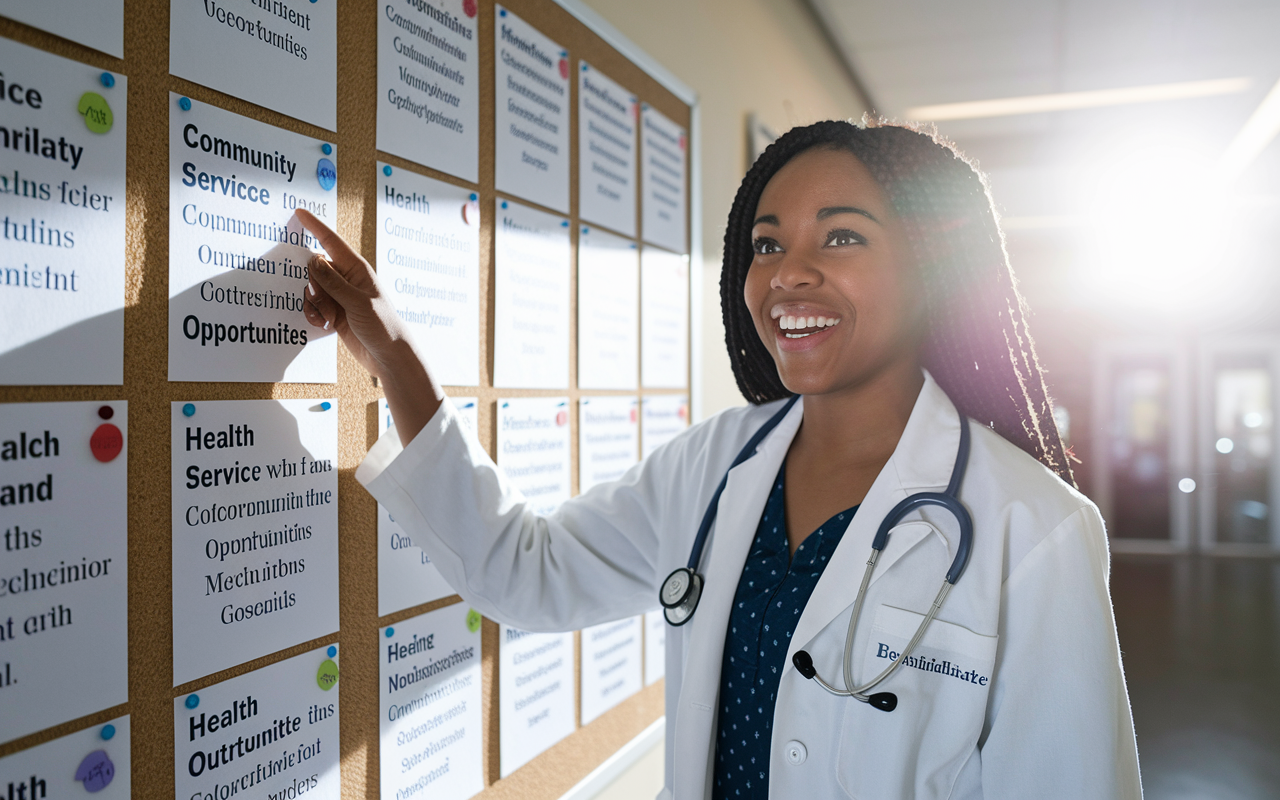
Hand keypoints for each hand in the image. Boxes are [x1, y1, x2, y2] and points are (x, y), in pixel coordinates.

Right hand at [296, 208, 405, 377]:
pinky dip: (314, 315)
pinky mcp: (333, 312)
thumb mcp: (357, 302)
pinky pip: (312, 306)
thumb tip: (313, 259)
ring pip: (311, 289)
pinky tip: (325, 325)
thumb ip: (333, 282)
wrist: (388, 355)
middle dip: (313, 286)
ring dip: (314, 304)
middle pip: (314, 269)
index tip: (299, 212)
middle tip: (326, 305)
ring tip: (329, 318)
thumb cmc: (382, 325)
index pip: (331, 242)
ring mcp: (339, 296)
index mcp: (356, 269)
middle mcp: (346, 279)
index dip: (315, 226)